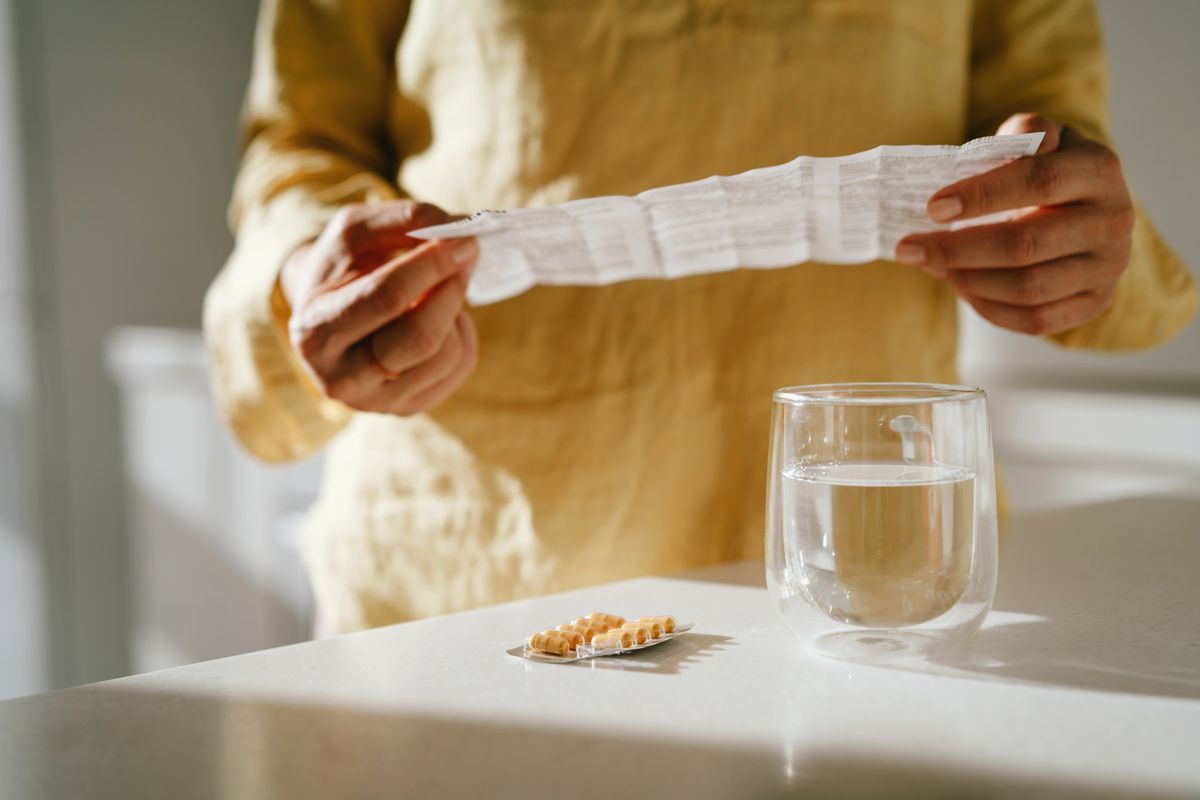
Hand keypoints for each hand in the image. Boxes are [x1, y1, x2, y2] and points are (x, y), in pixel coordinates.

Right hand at [281, 200, 478, 415]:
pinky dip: (462, 333)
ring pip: (445, 355)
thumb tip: (458, 228)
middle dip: (452, 289)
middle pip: (420, 337)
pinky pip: (459, 367)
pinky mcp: (407, 407)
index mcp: (314, 331)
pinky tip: (440, 318)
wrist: (328, 316)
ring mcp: (376, 401)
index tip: (464, 238)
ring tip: (440, 287)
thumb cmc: (342, 269)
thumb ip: (401, 220)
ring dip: (456, 310)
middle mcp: (339, 378)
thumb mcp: (354, 231)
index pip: (385, 298)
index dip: (431, 266)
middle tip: (468, 254)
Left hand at [896, 114, 1134, 335]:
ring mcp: (1107, 268)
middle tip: (910, 248)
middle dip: (958, 249)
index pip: (1041, 181)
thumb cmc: (1052, 169)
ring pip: (1028, 288)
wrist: (1090, 210)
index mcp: (1100, 172)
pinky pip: (1036, 320)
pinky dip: (989, 308)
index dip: (984, 195)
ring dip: (968, 280)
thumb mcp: (1045, 139)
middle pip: (1026, 245)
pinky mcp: (1095, 302)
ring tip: (931, 265)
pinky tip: (960, 287)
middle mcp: (1112, 222)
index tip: (933, 207)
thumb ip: (1025, 133)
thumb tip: (1001, 147)